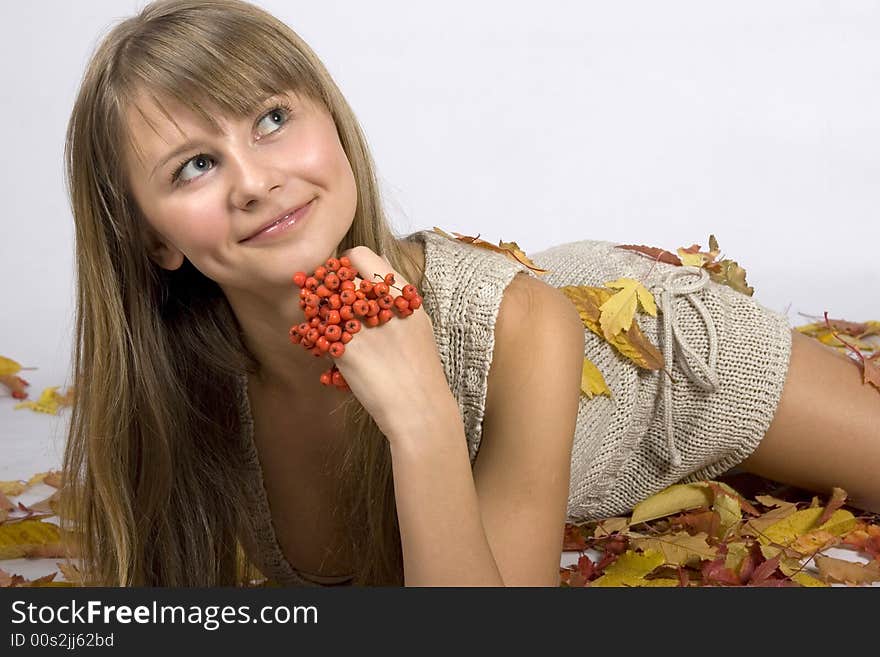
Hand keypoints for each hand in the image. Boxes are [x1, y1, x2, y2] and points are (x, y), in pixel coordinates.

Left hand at [331, 245, 459, 441]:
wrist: (419, 408)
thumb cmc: (419, 371)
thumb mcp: (418, 325)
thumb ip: (397, 299)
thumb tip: (374, 271)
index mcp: (403, 295)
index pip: (362, 255)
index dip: (346, 263)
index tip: (343, 278)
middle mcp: (382, 303)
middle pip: (338, 275)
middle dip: (327, 285)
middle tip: (327, 299)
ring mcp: (363, 325)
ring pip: (322, 300)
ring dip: (318, 308)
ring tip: (324, 322)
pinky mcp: (346, 349)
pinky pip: (317, 330)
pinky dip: (314, 334)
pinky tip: (320, 344)